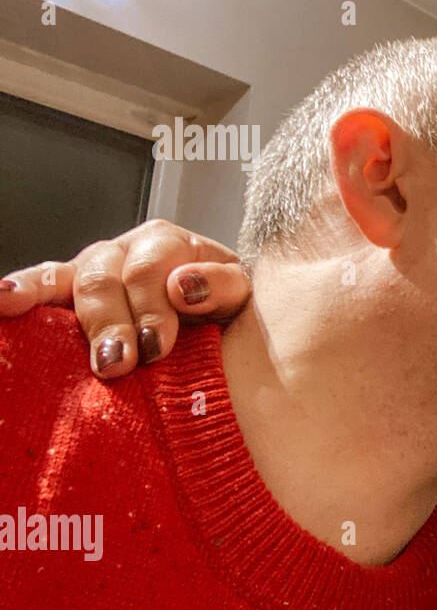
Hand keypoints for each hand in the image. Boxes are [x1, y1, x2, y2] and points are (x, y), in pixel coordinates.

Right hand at [0, 219, 250, 377]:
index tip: (156, 347)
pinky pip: (42, 284)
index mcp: (169, 244)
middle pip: (106, 277)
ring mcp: (94, 269)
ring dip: (63, 312)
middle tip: (119, 364)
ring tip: (44, 328)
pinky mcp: (69, 293)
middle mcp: (126, 251)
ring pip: (71, 280)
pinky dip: (20, 290)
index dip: (151, 306)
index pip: (151, 268)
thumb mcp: (239, 295)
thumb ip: (222, 286)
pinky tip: (4, 302)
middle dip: (111, 323)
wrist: (217, 319)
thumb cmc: (224, 308)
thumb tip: (185, 285)